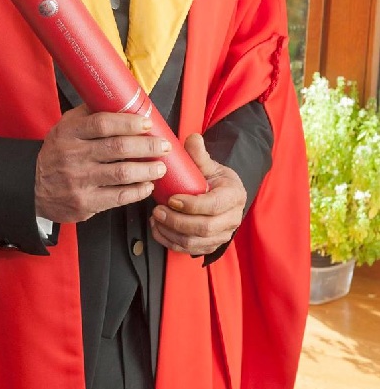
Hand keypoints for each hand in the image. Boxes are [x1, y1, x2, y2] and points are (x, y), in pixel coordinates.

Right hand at [35, 104, 170, 222]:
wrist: (32, 187)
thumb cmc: (56, 154)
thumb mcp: (64, 127)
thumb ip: (88, 114)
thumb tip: (118, 98)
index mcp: (69, 133)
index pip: (103, 124)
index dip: (129, 123)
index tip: (147, 123)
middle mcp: (74, 156)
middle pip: (117, 148)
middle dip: (146, 146)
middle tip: (164, 146)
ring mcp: (80, 181)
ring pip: (121, 173)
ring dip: (147, 169)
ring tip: (161, 167)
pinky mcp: (85, 203)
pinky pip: (118, 197)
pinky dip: (137, 191)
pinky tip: (147, 185)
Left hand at [149, 133, 245, 255]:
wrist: (223, 195)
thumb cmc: (215, 179)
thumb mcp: (210, 165)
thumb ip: (200, 154)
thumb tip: (192, 138)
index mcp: (234, 195)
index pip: (214, 205)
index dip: (192, 205)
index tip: (172, 199)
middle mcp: (232, 218)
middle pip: (204, 228)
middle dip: (177, 221)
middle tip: (158, 210)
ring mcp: (222, 235)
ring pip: (195, 242)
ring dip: (171, 233)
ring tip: (155, 219)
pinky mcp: (211, 245)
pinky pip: (189, 250)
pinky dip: (170, 242)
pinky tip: (158, 230)